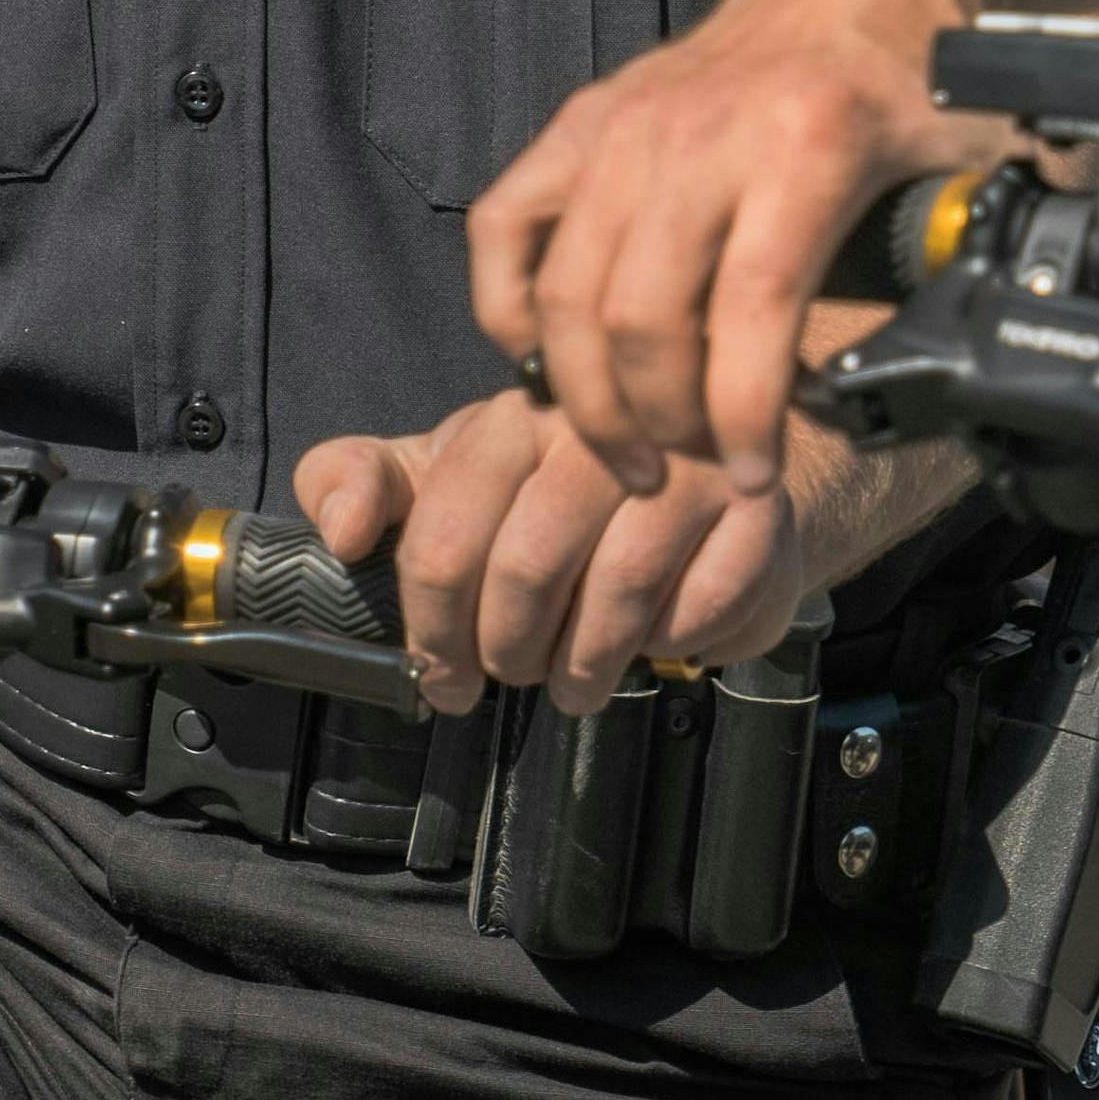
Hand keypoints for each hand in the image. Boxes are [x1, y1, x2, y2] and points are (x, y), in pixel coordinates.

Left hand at [295, 392, 830, 715]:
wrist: (714, 465)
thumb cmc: (565, 484)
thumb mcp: (450, 475)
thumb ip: (362, 482)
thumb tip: (339, 529)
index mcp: (515, 418)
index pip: (447, 535)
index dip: (433, 629)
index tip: (440, 675)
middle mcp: (603, 428)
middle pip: (529, 568)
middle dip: (510, 650)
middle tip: (515, 675)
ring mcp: (689, 464)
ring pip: (619, 591)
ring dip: (586, 664)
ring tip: (575, 681)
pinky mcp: (759, 508)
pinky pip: (701, 607)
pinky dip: (671, 644)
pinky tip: (658, 640)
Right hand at [461, 0, 965, 502]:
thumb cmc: (911, 84)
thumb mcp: (958, 172)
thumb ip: (940, 269)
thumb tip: (922, 376)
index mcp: (806, 143)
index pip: (749, 309)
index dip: (743, 415)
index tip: (755, 477)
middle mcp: (702, 130)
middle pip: (640, 317)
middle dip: (662, 423)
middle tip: (692, 472)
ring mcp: (629, 122)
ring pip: (566, 290)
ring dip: (589, 394)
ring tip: (631, 451)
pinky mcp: (585, 118)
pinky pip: (507, 225)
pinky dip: (507, 306)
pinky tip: (542, 360)